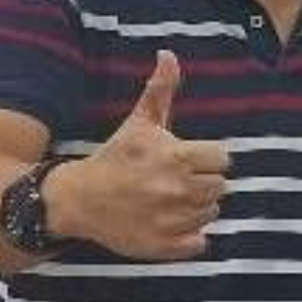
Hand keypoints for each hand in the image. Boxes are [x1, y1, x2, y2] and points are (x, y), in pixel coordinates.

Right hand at [48, 49, 229, 260]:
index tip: (187, 159)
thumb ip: (160, 89)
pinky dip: (189, 236)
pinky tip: (169, 223)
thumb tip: (169, 54)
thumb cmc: (115, 157)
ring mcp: (171, 220)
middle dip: (201, 182)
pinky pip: (200, 242)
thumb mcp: (138, 122)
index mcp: (175, 157)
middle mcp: (176, 190)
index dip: (207, 158)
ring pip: (210, 213)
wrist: (79, 199)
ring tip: (169, 200)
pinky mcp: (165, 247)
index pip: (222, 159)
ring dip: (195, 208)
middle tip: (175, 181)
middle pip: (219, 187)